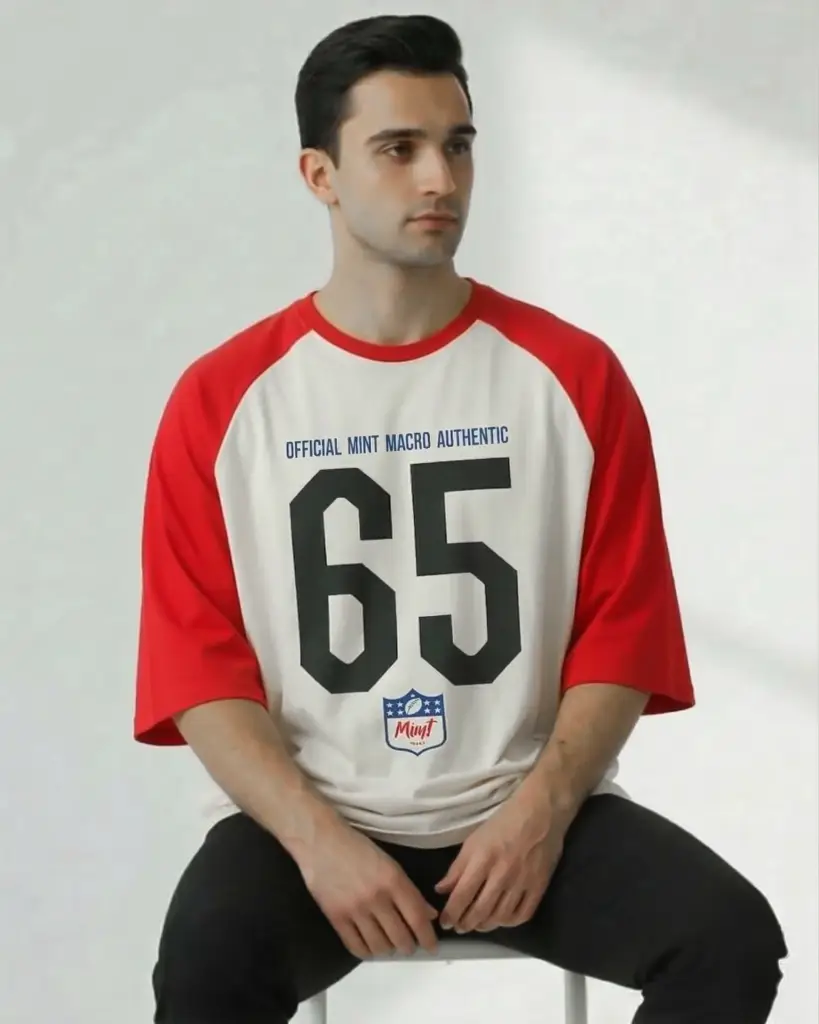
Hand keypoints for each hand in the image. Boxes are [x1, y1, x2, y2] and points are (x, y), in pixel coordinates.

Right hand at [297, 821, 438, 958]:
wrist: (321, 841)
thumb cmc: (357, 848)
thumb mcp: (389, 863)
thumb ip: (409, 891)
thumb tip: (429, 915)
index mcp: (393, 880)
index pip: (417, 918)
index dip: (428, 938)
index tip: (432, 947)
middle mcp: (376, 897)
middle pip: (401, 938)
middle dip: (409, 946)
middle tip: (409, 944)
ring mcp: (355, 909)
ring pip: (380, 946)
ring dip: (389, 950)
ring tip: (389, 944)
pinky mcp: (336, 917)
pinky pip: (356, 946)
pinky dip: (367, 952)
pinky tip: (371, 947)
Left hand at [435, 788, 568, 933]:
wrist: (541, 813)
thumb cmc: (503, 823)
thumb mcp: (474, 840)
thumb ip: (457, 867)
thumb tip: (441, 890)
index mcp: (483, 859)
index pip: (462, 895)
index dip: (451, 913)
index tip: (444, 922)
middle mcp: (502, 874)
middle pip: (480, 911)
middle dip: (465, 924)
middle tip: (459, 927)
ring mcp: (522, 882)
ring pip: (500, 917)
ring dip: (485, 926)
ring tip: (476, 925)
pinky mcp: (539, 886)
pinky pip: (522, 915)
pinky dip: (509, 923)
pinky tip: (500, 920)